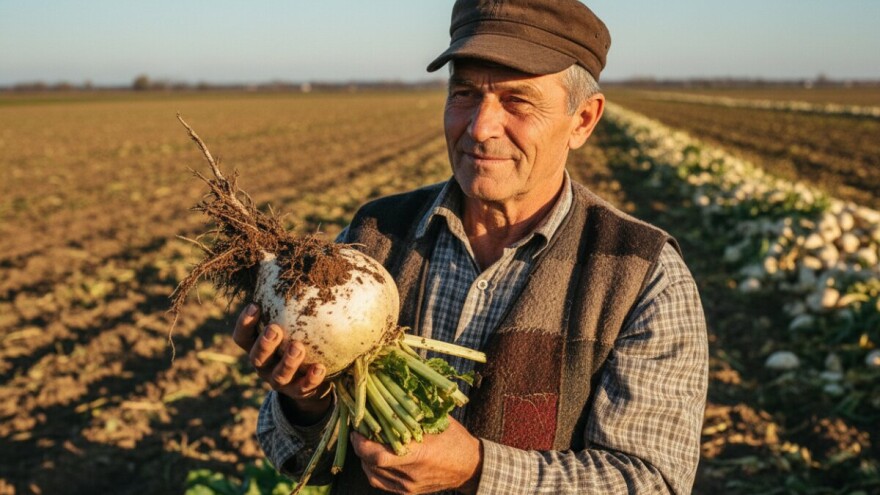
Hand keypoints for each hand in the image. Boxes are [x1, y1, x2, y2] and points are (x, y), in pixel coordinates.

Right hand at [232, 303, 331, 423]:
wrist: (311, 379)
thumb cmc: (298, 339)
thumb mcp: (290, 324)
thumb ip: (287, 303)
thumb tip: (288, 263)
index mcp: (257, 347)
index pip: (242, 337)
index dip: (244, 323)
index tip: (254, 305)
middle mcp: (264, 366)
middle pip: (256, 357)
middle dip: (264, 344)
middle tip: (275, 329)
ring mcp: (280, 381)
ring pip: (279, 375)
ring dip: (288, 361)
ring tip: (298, 347)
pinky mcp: (299, 393)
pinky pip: (304, 387)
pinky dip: (311, 378)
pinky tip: (320, 368)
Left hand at [350, 417, 482, 494]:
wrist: (470, 466)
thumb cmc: (455, 438)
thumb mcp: (438, 420)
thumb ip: (414, 410)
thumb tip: (392, 390)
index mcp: (418, 454)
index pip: (377, 455)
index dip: (361, 443)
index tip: (357, 428)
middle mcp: (410, 474)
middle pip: (371, 464)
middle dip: (360, 447)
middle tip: (359, 432)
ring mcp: (408, 486)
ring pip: (372, 474)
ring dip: (364, 458)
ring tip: (366, 442)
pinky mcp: (407, 492)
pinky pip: (380, 482)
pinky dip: (372, 469)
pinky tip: (373, 457)